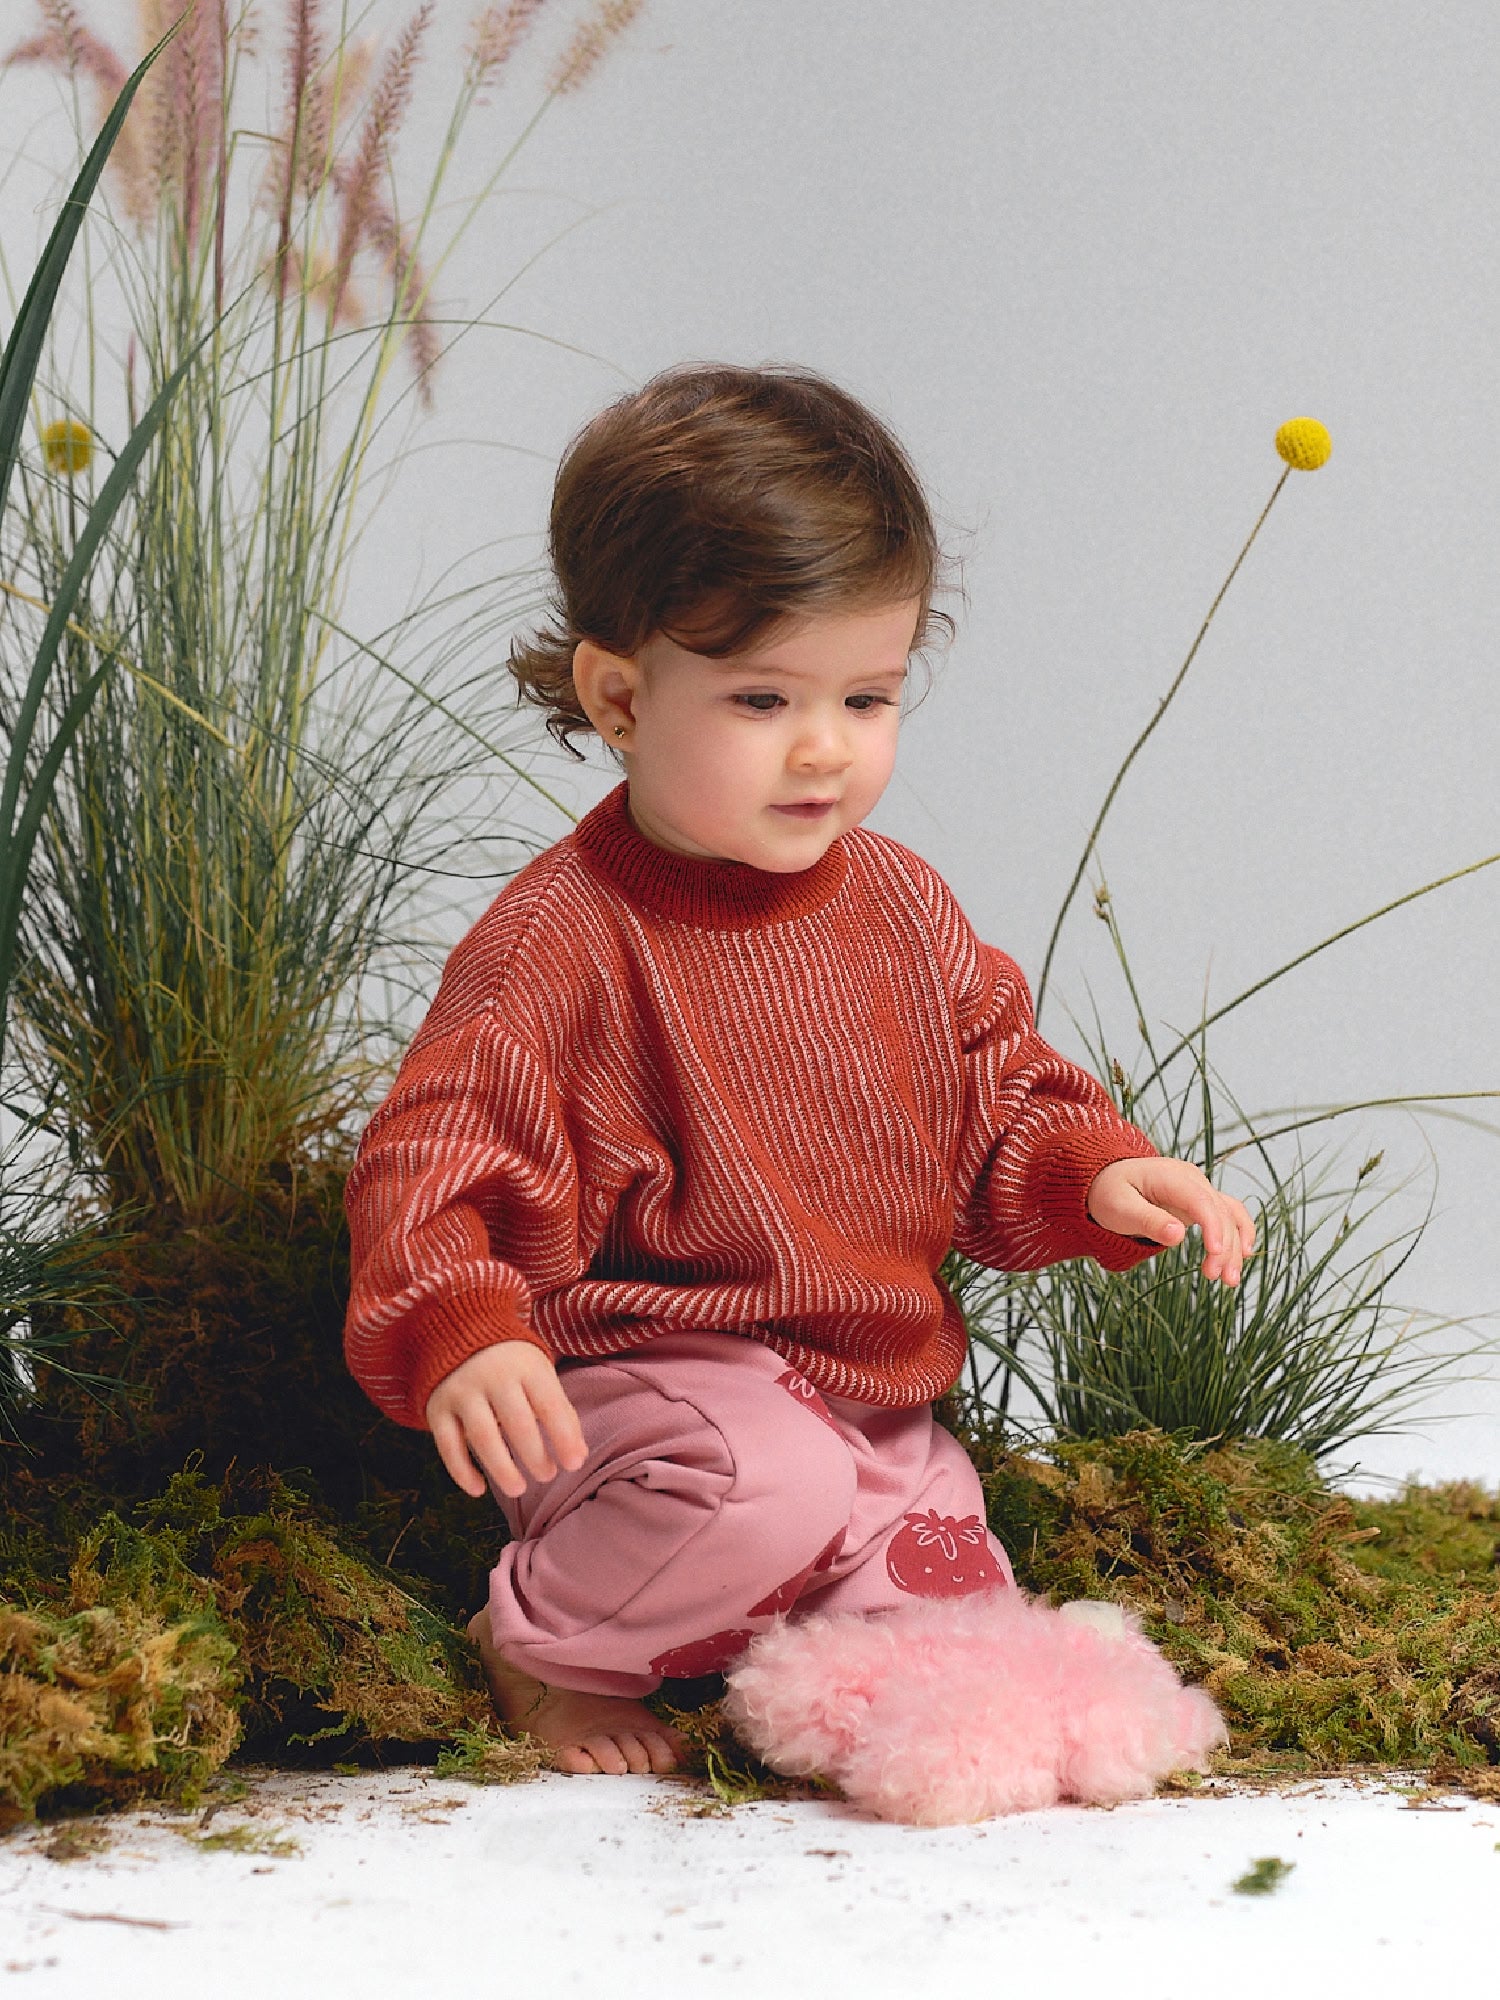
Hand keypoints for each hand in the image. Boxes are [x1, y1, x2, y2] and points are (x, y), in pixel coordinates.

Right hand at [425, 1341, 588, 1498]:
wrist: (457, 1336)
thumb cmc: (511, 1365)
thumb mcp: (538, 1375)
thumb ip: (559, 1412)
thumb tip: (577, 1457)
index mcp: (526, 1366)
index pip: (549, 1405)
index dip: (564, 1437)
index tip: (573, 1465)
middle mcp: (492, 1376)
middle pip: (517, 1422)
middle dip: (535, 1455)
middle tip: (547, 1476)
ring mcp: (462, 1392)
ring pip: (482, 1436)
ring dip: (501, 1468)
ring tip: (518, 1489)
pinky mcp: (437, 1408)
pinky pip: (448, 1446)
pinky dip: (462, 1472)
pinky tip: (479, 1490)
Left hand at [1086, 1156, 1255, 1284]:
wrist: (1107, 1181)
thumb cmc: (1109, 1193)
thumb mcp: (1119, 1208)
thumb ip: (1148, 1220)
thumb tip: (1177, 1235)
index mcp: (1171, 1176)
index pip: (1201, 1200)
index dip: (1213, 1226)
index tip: (1216, 1254)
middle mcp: (1192, 1180)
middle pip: (1219, 1212)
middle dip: (1224, 1246)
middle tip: (1216, 1278)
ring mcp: (1199, 1190)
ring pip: (1229, 1216)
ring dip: (1235, 1247)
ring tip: (1229, 1280)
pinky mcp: (1201, 1203)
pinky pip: (1228, 1215)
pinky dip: (1239, 1234)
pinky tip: (1243, 1256)